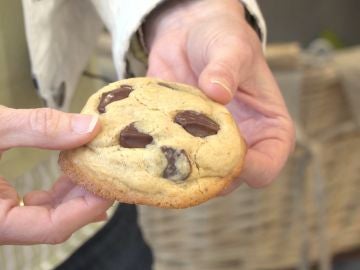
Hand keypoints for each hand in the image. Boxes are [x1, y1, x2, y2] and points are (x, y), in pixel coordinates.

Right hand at [0, 106, 112, 243]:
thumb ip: (40, 127)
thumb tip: (90, 125)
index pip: (50, 227)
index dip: (86, 207)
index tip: (110, 184)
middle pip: (52, 224)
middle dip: (84, 199)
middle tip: (108, 173)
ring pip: (44, 216)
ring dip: (72, 193)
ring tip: (93, 168)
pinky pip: (32, 206)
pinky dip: (55, 190)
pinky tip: (70, 170)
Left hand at [145, 0, 294, 190]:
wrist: (189, 33)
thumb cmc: (222, 38)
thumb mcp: (232, 46)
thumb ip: (227, 67)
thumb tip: (217, 92)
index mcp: (266, 128)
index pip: (268, 164)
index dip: (253, 169)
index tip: (230, 159)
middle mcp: (238, 143)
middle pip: (229, 178)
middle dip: (207, 176)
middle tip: (185, 159)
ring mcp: (206, 144)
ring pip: (195, 176)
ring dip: (177, 170)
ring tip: (159, 153)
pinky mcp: (179, 139)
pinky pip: (168, 159)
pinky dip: (155, 158)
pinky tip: (140, 146)